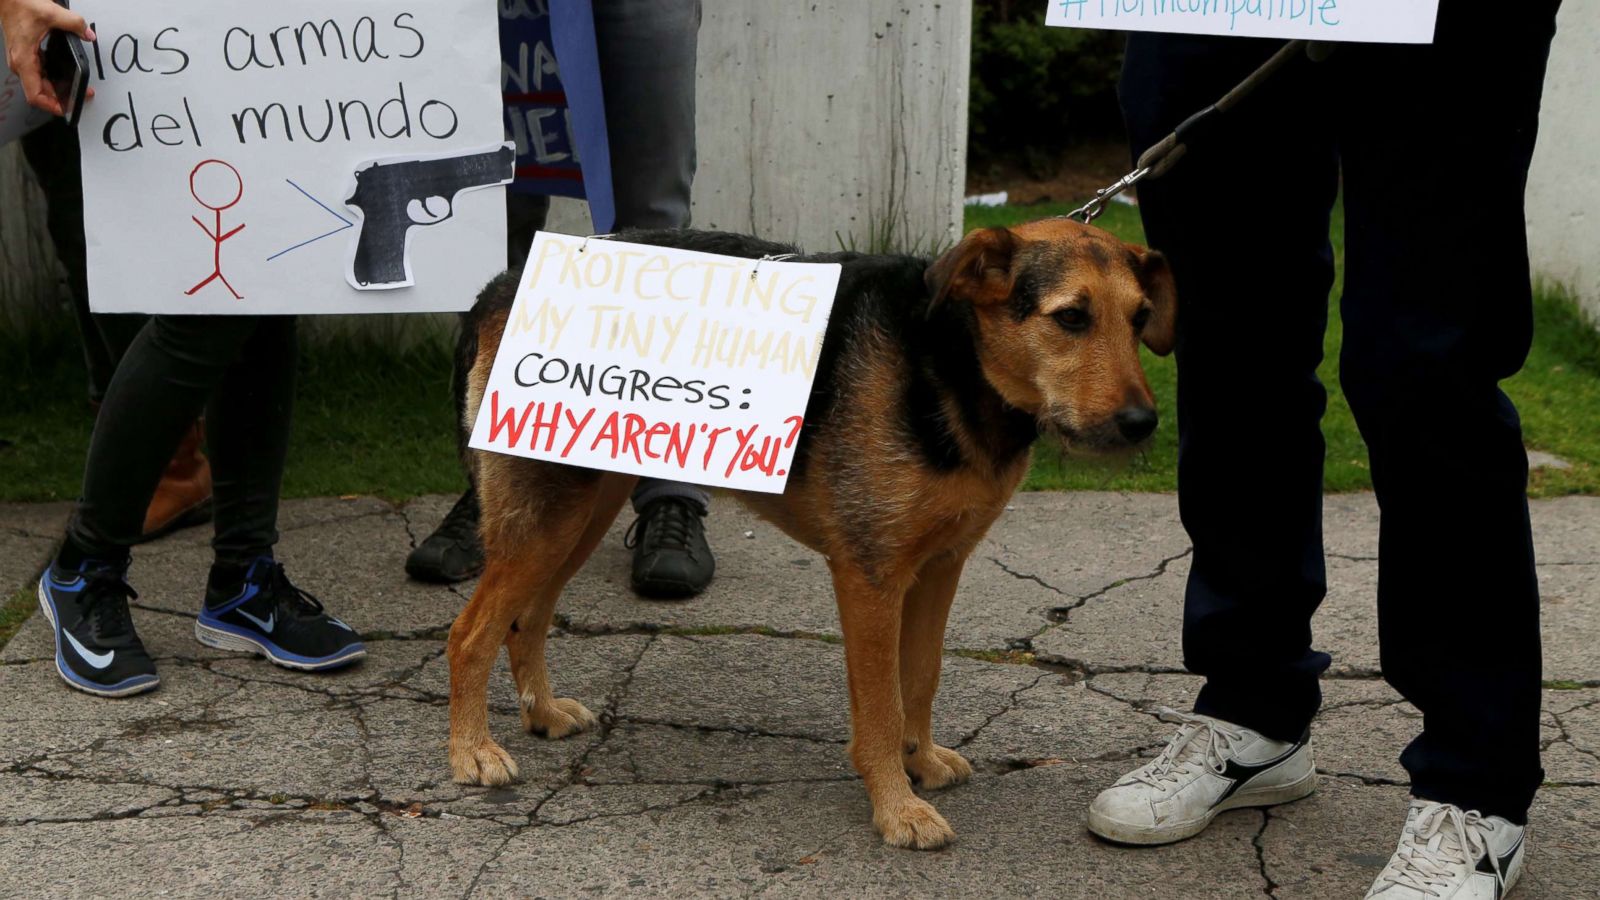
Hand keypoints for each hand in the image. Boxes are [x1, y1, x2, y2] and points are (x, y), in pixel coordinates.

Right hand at [1, 0, 93, 116]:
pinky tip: (65, 75)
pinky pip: (39, 72)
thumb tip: (88, 35)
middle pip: (40, 92)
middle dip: (60, 98)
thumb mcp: (51, 13)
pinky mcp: (25, 53)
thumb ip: (74, 24)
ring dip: (57, 88)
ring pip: (40, 83)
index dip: (51, 106)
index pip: (35, 95)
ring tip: (76, 88)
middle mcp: (20, 63)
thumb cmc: (19, 4)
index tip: (66, 109)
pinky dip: (52, 77)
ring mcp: (22, 59)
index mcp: (24, 60)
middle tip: (81, 96)